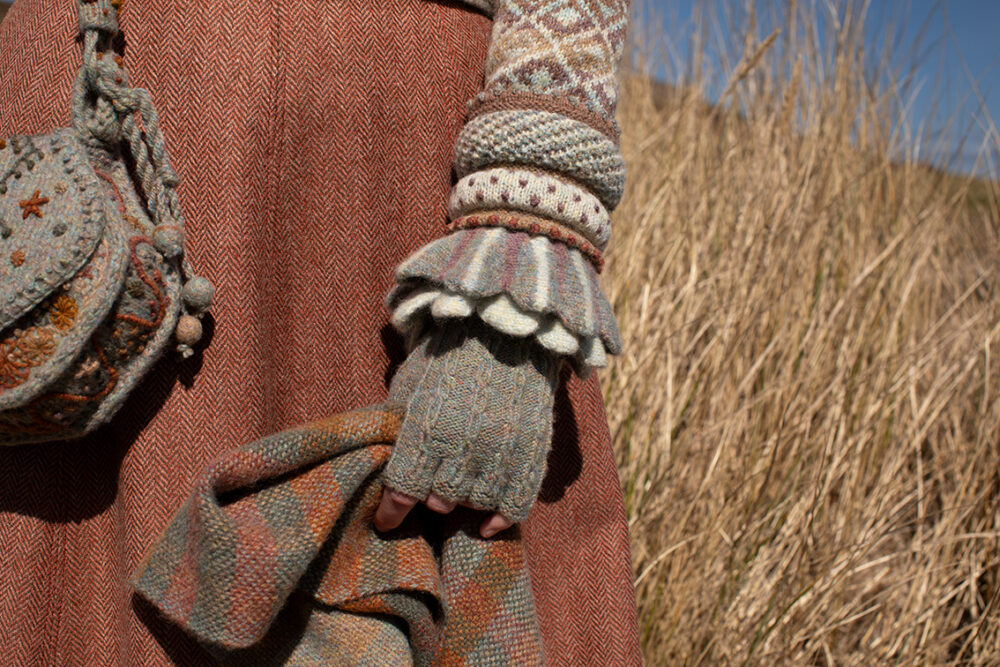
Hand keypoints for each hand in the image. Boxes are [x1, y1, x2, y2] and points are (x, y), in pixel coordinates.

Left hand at [375, 316, 558, 537]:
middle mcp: (466, 447)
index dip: (391, 513)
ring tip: (456, 490)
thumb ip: (399, 429)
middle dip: (429, 498)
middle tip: (428, 489)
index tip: (385, 523)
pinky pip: (515, 504)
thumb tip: (384, 463)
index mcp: (429, 430)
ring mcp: (503, 452)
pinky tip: (486, 525)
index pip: (403, 491)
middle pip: (440, 503)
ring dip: (462, 503)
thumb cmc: (448, 357)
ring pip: (475, 505)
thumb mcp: (410, 387)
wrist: (505, 331)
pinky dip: (499, 520)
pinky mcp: (532, 452)